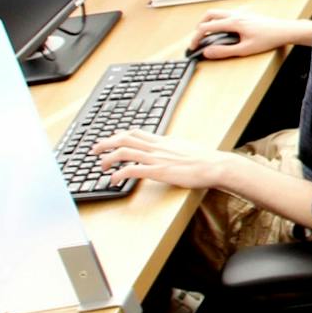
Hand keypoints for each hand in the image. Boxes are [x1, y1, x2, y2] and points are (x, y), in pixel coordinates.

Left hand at [96, 129, 235, 190]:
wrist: (216, 166)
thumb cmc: (206, 160)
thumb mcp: (186, 148)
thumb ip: (173, 149)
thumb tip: (168, 150)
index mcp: (164, 141)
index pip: (137, 132)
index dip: (119, 134)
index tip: (110, 138)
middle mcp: (157, 147)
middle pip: (125, 138)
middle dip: (106, 142)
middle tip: (95, 150)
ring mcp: (157, 158)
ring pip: (124, 151)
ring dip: (108, 158)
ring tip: (101, 166)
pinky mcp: (158, 171)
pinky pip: (132, 170)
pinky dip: (118, 174)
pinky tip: (113, 180)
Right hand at [190, 10, 276, 57]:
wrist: (285, 30)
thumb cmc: (268, 39)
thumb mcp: (245, 49)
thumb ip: (224, 51)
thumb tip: (207, 52)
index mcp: (233, 22)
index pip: (206, 27)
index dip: (196, 38)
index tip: (193, 47)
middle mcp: (235, 15)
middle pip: (209, 15)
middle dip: (200, 26)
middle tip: (199, 38)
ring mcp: (241, 13)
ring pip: (218, 13)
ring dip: (210, 22)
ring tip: (209, 35)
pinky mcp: (246, 15)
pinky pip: (227, 14)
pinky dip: (219, 20)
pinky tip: (224, 31)